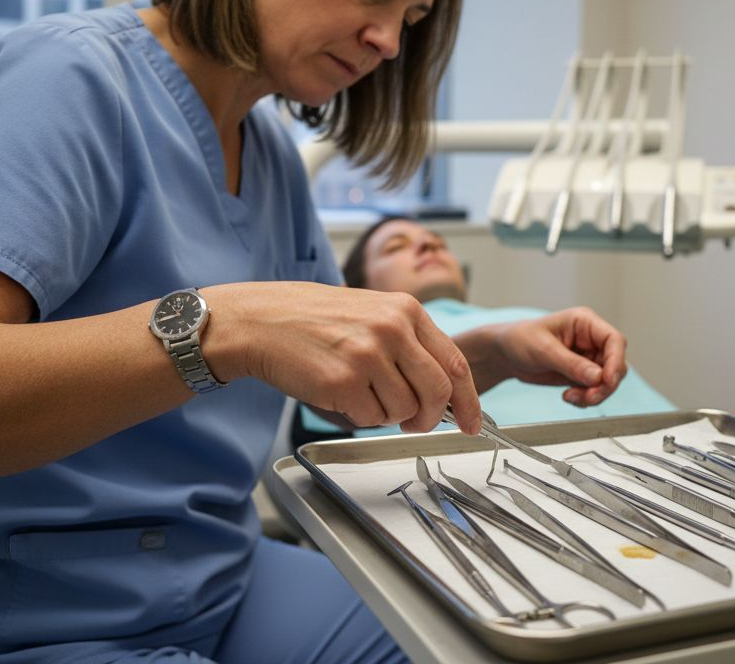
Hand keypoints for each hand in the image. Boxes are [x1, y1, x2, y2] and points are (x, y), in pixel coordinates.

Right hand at [198, 283, 481, 434]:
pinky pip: (370, 419)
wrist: (261, 321)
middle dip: (429, 418)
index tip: (473, 423)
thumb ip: (410, 344)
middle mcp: (393, 329)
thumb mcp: (372, 314)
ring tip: (359, 391)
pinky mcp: (344, 381)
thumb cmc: (314, 320)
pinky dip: (358, 415)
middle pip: (438, 393)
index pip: (455, 363)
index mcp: (406, 311)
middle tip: (414, 423)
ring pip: (404, 410)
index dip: (469, 401)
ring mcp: (369, 355)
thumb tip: (444, 390)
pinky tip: (339, 391)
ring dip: (385, 414)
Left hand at [476, 307, 627, 406]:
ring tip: (572, 397)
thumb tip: (598, 377)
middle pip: (615, 364)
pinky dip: (586, 399)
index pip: (614, 340)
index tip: (606, 380)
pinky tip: (569, 397)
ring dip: (595, 394)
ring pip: (607, 381)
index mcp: (584, 323)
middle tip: (587, 397)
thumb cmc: (520, 339)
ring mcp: (588, 358)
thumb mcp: (543, 350)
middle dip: (605, 385)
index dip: (615, 361)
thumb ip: (571, 364)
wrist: (505, 354)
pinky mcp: (582, 374)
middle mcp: (591, 340)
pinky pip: (595, 390)